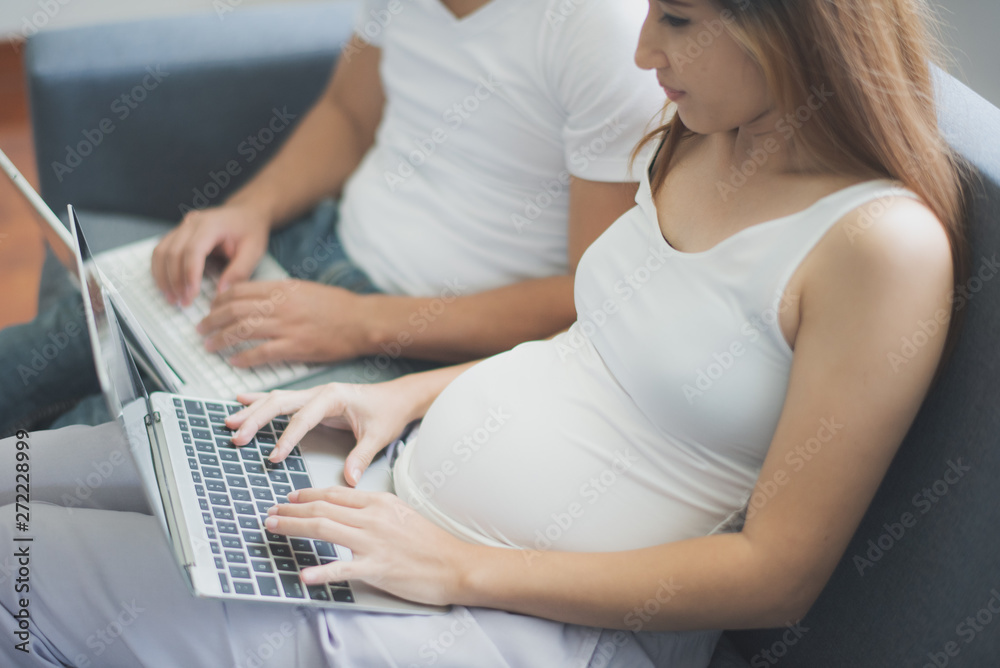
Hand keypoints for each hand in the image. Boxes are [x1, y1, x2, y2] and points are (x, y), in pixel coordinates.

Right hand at [151, 203, 270, 305]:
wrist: (245, 212)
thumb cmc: (250, 231)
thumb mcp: (254, 251)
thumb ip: (239, 271)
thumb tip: (221, 293)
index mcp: (212, 224)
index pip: (193, 250)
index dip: (189, 274)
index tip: (191, 296)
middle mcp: (192, 222)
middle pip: (173, 252)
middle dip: (175, 280)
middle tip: (182, 303)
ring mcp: (181, 227)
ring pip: (161, 251)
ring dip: (163, 277)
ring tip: (172, 298)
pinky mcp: (177, 233)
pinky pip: (160, 251)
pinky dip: (160, 270)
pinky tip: (167, 286)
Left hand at [197, 280, 373, 365]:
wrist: (361, 321)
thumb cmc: (336, 306)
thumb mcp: (303, 289)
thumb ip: (277, 293)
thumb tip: (253, 298)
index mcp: (281, 288)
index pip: (238, 290)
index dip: (218, 301)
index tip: (210, 309)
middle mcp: (280, 305)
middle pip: (234, 310)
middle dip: (211, 320)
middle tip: (201, 329)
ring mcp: (287, 327)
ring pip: (242, 331)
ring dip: (221, 339)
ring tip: (210, 346)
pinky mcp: (296, 347)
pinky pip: (261, 353)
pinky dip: (243, 358)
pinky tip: (234, 362)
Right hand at [225, 381, 420, 484]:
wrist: (397, 397)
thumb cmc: (388, 412)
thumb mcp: (378, 435)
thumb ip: (361, 456)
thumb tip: (350, 479)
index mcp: (334, 397)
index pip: (304, 417)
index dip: (287, 437)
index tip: (274, 456)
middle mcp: (320, 392)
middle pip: (280, 403)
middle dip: (256, 419)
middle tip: (237, 436)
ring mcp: (314, 394)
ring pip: (276, 399)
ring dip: (252, 410)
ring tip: (230, 422)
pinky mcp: (312, 400)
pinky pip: (282, 399)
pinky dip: (260, 400)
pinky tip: (241, 401)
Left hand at [265, 486, 471, 605]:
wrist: (455, 564)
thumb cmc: (431, 542)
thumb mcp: (402, 514)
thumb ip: (375, 510)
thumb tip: (351, 511)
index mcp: (379, 502)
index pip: (335, 493)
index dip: (307, 494)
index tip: (289, 497)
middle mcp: (372, 518)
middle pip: (322, 508)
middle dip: (291, 509)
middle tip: (270, 512)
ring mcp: (373, 542)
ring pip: (324, 529)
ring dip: (293, 527)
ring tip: (273, 527)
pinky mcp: (376, 567)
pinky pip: (342, 568)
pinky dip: (321, 571)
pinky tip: (304, 574)